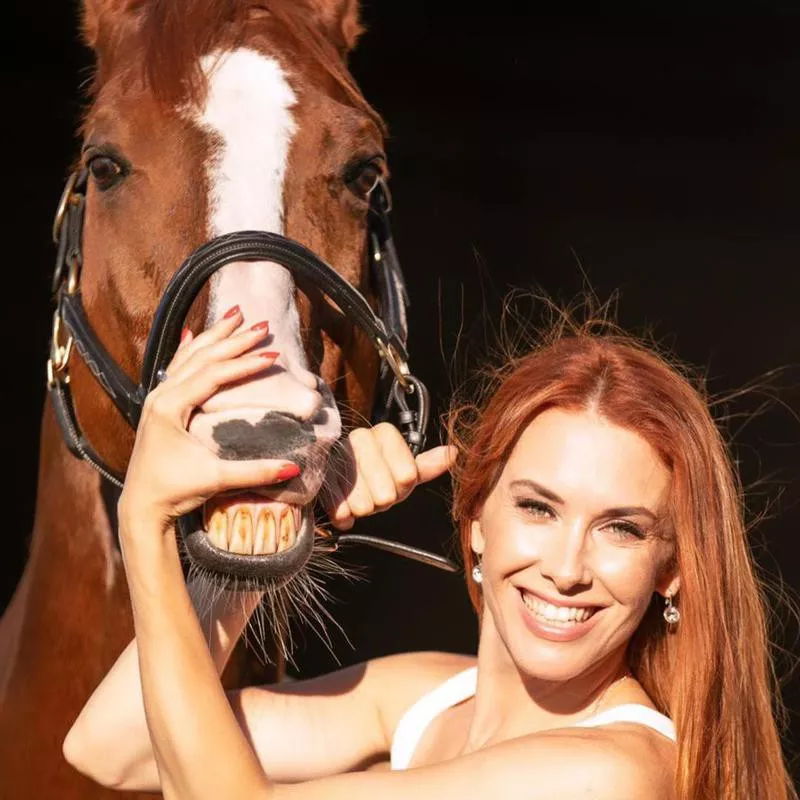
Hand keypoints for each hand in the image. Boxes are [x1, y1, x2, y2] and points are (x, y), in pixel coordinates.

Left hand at [117, 310, 299, 535]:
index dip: (244, 364)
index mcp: (170, 407)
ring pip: (188, 357)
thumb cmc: (175, 491)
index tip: (271, 354)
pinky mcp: (159, 405)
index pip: (213, 375)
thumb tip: (293, 466)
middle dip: (233, 339)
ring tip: (235, 317)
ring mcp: (157, 398)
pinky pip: (176, 367)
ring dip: (214, 337)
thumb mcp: (216, 479)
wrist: (142, 506)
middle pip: (201, 357)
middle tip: (261, 325)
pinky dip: (189, 348)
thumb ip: (256, 472)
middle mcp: (161, 396)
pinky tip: (194, 333)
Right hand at [321, 423, 455, 529]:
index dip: (403, 484)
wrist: (332, 478)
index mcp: (384, 433)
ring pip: (364, 503)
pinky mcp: (317, 478)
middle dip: (383, 498)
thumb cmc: (373, 475)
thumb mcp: (402, 468)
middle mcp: (359, 438)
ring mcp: (335, 457)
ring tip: (361, 497)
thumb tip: (453, 453)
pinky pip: (340, 510)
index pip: (408, 474)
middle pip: (386, 492)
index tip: (396, 480)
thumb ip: (426, 464)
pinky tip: (346, 507)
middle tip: (377, 492)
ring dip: (365, 507)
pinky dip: (345, 516)